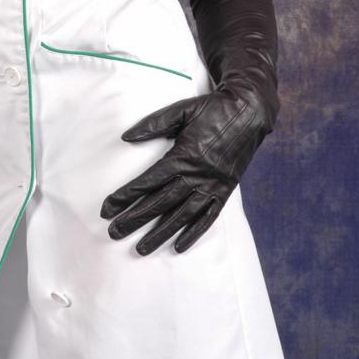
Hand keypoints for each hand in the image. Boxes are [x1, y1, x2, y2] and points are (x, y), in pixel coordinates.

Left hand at [100, 86, 266, 254]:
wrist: (250, 111)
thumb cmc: (212, 109)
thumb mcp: (181, 110)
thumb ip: (153, 124)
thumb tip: (126, 137)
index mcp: (184, 156)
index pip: (148, 181)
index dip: (126, 196)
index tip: (107, 208)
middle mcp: (197, 175)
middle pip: (161, 202)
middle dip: (135, 219)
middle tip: (114, 233)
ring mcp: (212, 185)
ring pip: (182, 215)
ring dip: (160, 233)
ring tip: (141, 249)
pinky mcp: (225, 191)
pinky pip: (208, 217)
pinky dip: (194, 233)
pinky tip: (179, 247)